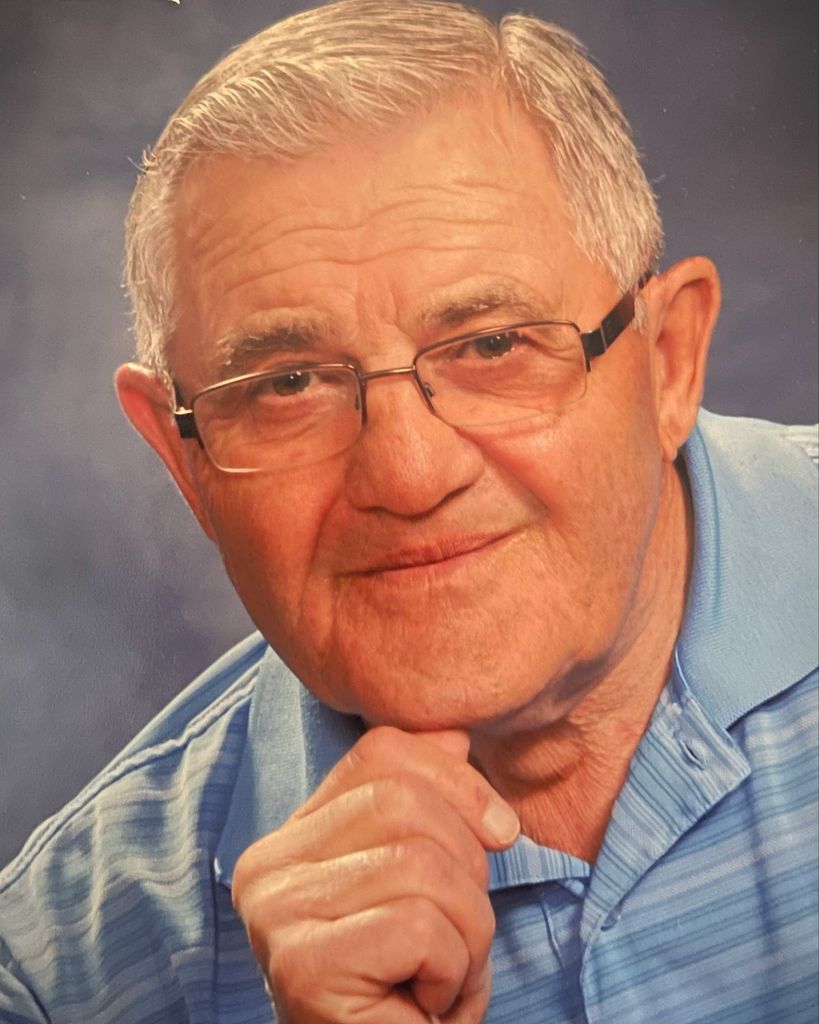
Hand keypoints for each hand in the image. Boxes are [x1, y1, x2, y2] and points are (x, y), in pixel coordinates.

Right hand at [231, 725, 519, 1022]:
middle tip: (459, 934)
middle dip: (469, 868)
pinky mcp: (303, 966)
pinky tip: (424, 1004)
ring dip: (468, 932)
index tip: (500, 831)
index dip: (458, 780)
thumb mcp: (421, 882)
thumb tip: (456, 733)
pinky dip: (452, 971)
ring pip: (423, 865)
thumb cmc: (408, 983)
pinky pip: (421, 928)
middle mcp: (267, 865)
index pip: (382, 751)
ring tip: (444, 976)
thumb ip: (428, 806)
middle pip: (405, 800)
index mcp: (291, 836)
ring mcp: (276, 913)